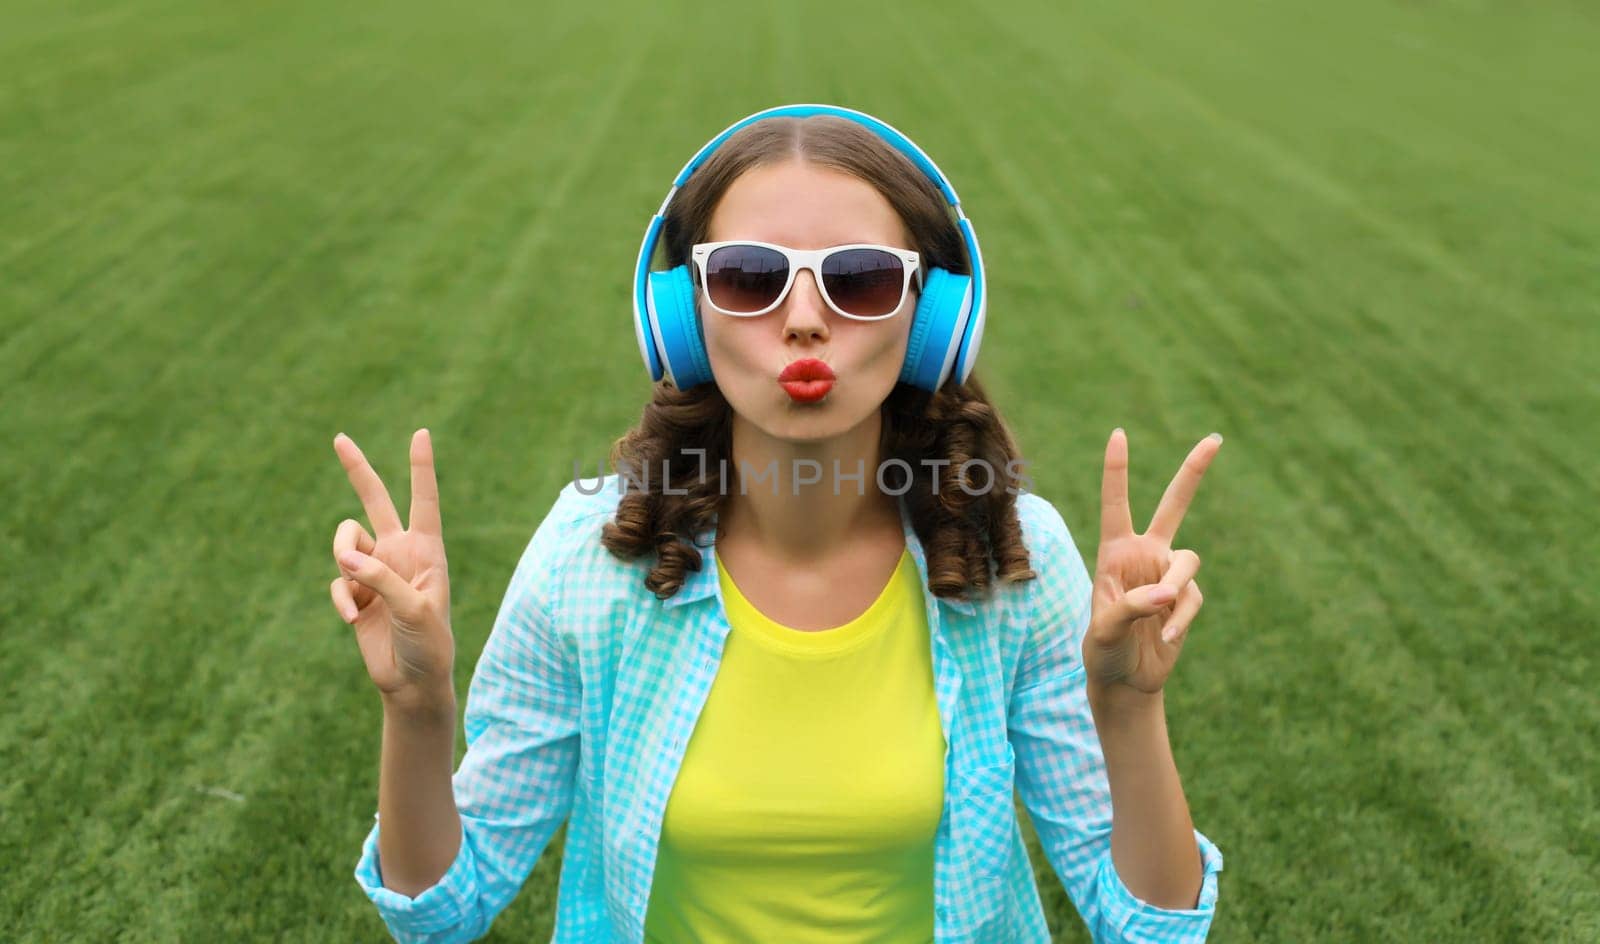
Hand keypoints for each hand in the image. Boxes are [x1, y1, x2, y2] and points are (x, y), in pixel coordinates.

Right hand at [330, 429, 454, 707]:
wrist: (413, 683)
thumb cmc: (429, 645)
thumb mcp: (414, 610)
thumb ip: (381, 580)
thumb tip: (344, 557)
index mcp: (426, 550)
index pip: (424, 500)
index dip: (421, 467)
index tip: (421, 433)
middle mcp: (400, 554)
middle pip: (375, 502)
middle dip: (358, 470)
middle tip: (339, 438)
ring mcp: (375, 572)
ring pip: (344, 543)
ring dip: (342, 559)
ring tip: (356, 595)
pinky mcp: (356, 594)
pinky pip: (337, 582)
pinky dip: (341, 598)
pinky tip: (354, 619)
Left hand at [1082, 428, 1222, 696]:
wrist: (1125, 679)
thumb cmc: (1103, 652)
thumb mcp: (1104, 631)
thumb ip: (1130, 607)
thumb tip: (1166, 593)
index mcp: (1114, 552)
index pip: (1116, 504)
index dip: (1117, 470)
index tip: (1118, 433)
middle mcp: (1144, 555)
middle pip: (1174, 506)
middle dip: (1194, 473)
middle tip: (1215, 439)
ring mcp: (1168, 575)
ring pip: (1189, 561)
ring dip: (1176, 587)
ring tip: (1160, 615)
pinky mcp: (1186, 599)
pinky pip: (1193, 599)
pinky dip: (1180, 619)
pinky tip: (1166, 638)